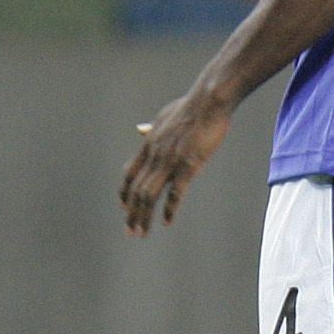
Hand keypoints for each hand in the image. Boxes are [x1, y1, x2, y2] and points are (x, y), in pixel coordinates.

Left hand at [120, 88, 232, 234]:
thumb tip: (140, 130)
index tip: (124, 208)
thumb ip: (152, 128)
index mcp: (149, 145)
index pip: (129, 175)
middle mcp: (154, 155)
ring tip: (141, 233)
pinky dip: (170, 209)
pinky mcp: (189, 165)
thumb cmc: (191, 106)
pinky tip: (167, 221)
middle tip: (130, 232)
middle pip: (136, 190)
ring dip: (144, 216)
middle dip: (131, 214)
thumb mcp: (164, 116)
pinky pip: (176, 192)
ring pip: (149, 195)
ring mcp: (170, 161)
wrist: (209, 100)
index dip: (125, 194)